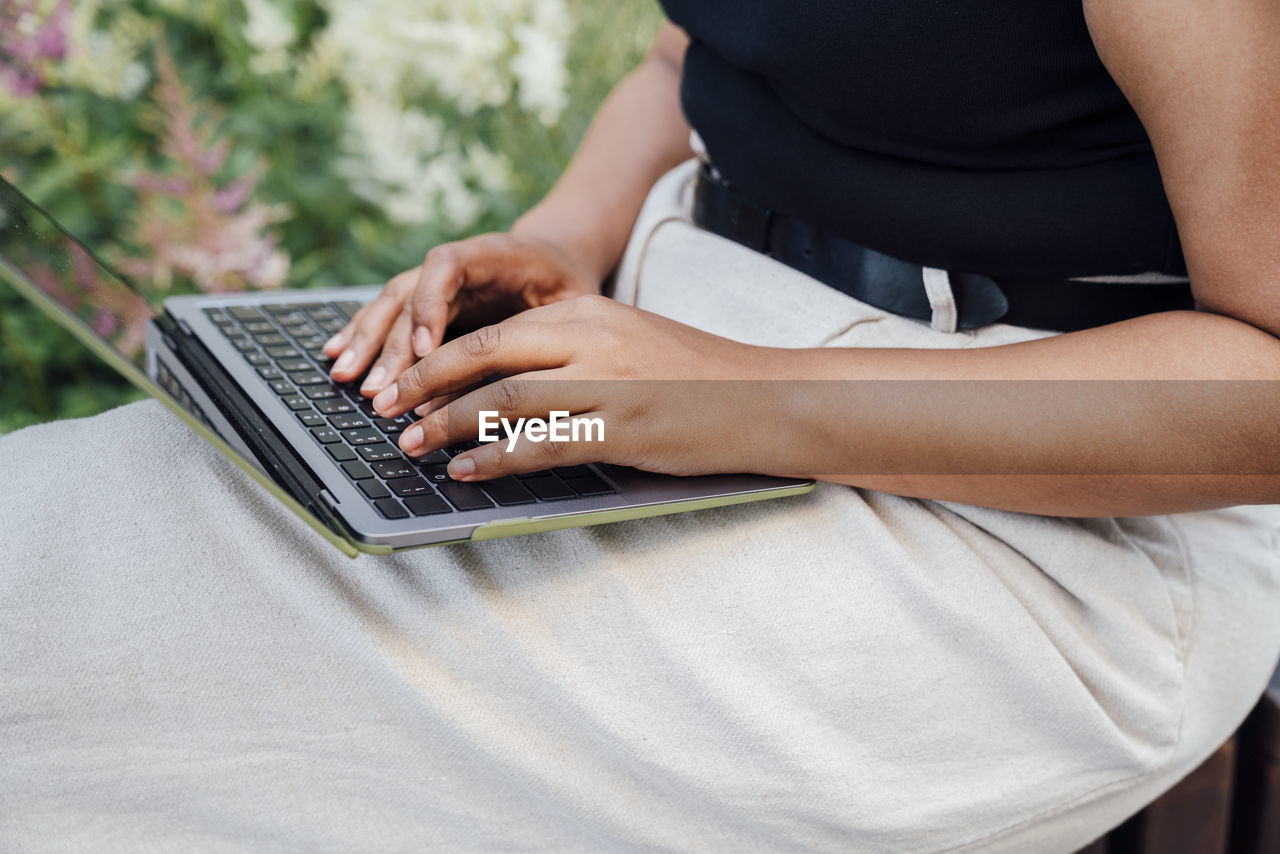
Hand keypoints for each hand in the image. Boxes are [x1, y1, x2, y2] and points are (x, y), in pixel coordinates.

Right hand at [323, 232, 600, 395]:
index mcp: (492, 253)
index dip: (431, 306)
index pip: (447, 267)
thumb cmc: (568, 283)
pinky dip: (361, 333)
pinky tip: (336, 353)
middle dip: (391, 345)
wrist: (556, 256)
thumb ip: (543, 330)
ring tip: (345, 374)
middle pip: (410, 295)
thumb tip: (514, 382)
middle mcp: (454, 264)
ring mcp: (435, 280)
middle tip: (378, 389)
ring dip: (365, 340)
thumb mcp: (572, 301)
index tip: (426, 350)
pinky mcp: (426, 298)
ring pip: (391, 305)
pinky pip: (388, 314)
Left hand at [368, 294, 777, 479]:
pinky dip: (497, 456)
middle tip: (385, 412)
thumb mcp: (627, 345)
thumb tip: (502, 388)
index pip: (494, 332)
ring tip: (412, 446)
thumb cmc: (695, 377)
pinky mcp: (624, 425)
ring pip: (506, 398)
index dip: (439, 359)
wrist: (764, 396)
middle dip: (425, 384)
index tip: (403, 383)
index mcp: (587, 312)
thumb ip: (570, 354)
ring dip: (449, 424)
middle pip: (486, 355)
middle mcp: (591, 338)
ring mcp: (608, 381)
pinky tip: (468, 469)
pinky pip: (544, 441)